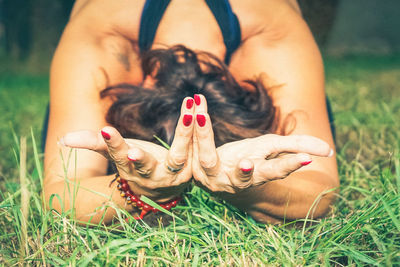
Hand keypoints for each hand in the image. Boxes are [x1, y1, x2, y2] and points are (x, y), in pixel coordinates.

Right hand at [61, 97, 195, 200]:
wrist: (162, 189)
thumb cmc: (134, 164)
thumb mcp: (115, 153)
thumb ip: (93, 143)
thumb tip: (63, 139)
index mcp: (129, 169)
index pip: (117, 156)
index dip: (112, 144)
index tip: (106, 130)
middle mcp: (151, 176)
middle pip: (145, 166)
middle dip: (140, 158)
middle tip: (135, 150)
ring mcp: (174, 174)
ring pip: (179, 155)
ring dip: (183, 132)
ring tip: (188, 110)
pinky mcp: (192, 167)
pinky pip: (196, 147)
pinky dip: (198, 129)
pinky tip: (198, 108)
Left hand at [191, 94, 331, 193]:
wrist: (218, 178)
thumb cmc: (250, 159)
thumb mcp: (273, 149)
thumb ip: (298, 146)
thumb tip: (328, 150)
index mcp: (258, 174)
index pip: (275, 171)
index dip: (289, 165)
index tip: (305, 159)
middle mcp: (233, 180)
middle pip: (241, 177)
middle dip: (246, 170)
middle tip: (246, 163)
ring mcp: (211, 174)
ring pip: (207, 158)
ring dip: (204, 138)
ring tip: (201, 118)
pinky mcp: (193, 164)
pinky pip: (190, 144)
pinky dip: (192, 125)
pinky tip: (194, 108)